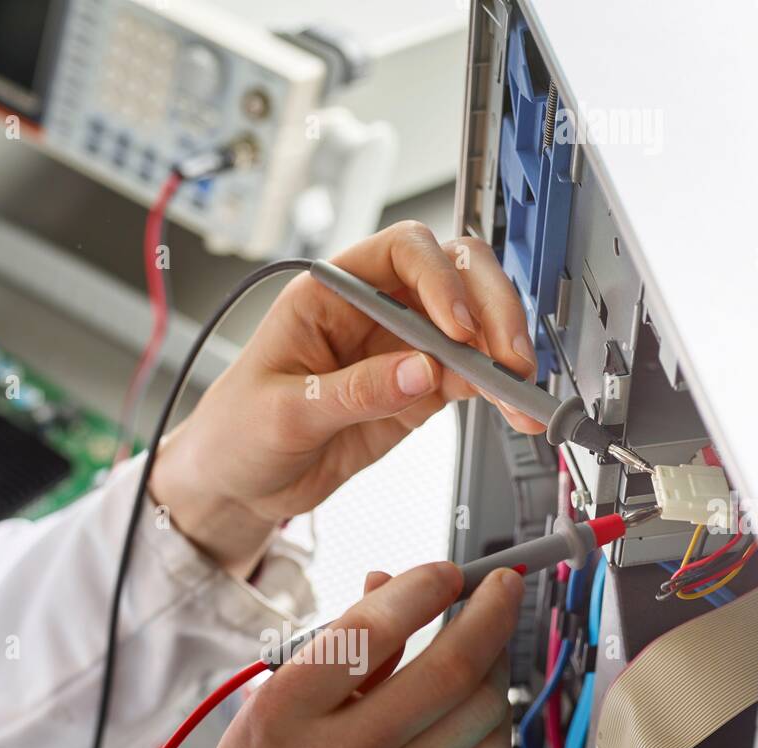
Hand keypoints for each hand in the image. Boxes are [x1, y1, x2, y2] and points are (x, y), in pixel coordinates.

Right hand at [85, 563, 522, 747]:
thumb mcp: (264, 713)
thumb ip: (333, 653)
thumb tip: (387, 586)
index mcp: (285, 712)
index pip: (374, 628)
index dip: (425, 586)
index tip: (448, 570)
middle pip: (450, 669)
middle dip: (493, 612)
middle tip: (505, 585)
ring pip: (481, 714)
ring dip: (499, 665)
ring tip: (491, 645)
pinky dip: (494, 722)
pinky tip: (484, 705)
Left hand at [150, 221, 540, 575]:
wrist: (239, 483)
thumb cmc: (238, 431)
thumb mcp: (284, 412)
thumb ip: (353, 391)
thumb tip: (419, 371)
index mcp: (331, 292)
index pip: (402, 254)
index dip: (440, 280)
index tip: (457, 328)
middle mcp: (373, 310)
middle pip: (454, 276)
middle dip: (490, 309)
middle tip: (507, 357)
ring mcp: (401, 348)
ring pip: (473, 324)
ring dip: (503, 351)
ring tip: (519, 391)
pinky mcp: (419, 390)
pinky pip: (469, 377)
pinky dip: (496, 389)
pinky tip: (512, 408)